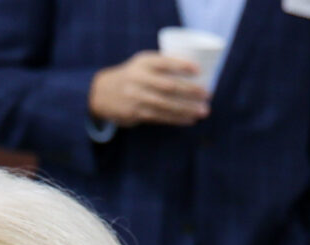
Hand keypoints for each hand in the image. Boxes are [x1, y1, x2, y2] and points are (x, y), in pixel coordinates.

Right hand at [89, 52, 209, 126]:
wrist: (102, 93)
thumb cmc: (133, 76)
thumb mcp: (142, 64)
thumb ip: (164, 66)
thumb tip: (199, 73)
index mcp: (143, 62)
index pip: (164, 61)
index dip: (181, 65)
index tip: (198, 69)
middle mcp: (138, 78)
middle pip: (168, 85)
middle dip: (190, 90)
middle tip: (207, 93)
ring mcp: (136, 97)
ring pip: (166, 104)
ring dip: (187, 108)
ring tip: (203, 110)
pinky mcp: (136, 113)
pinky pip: (160, 117)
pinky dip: (177, 119)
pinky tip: (190, 119)